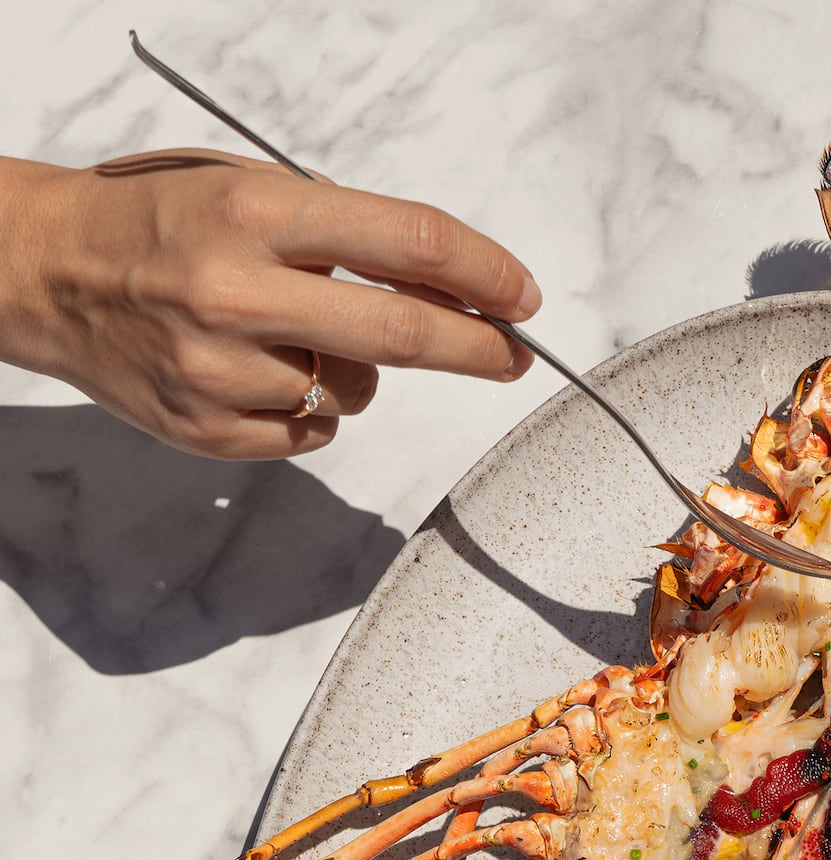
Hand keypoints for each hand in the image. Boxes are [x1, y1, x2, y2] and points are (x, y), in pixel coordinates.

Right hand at [0, 151, 540, 458]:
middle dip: (474, 347)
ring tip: (292, 335)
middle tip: (512, 354)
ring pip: (353, 392)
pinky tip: (260, 372)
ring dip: (353, 371)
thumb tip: (449, 287)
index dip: (480, 273)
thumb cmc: (161, 226)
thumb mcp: (250, 193)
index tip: (519, 296)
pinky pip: (309, 433)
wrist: (51, 273)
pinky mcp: (210, 430)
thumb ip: (342, 236)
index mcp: (257, 213)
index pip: (405, 242)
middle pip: (401, 333)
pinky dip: (308, 409)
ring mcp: (221, 370)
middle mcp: (238, 291)